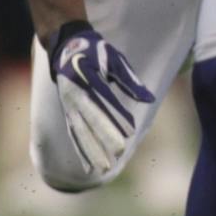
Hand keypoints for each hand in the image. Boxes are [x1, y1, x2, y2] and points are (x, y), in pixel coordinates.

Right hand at [49, 21, 155, 176]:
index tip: (130, 132)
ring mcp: (69, 105)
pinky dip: (81, 150)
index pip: (104, 101)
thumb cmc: (96, 51)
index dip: (117, 116)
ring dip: (90, 151)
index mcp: (87, 78)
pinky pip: (74, 134)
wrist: (66, 46)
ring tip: (103, 169)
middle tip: (118, 154)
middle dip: (102, 138)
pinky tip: (89, 167)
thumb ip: (130, 81)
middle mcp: (75, 94)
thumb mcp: (115, 60)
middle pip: (89, 120)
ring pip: (79, 132)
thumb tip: (149, 99)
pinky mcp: (69, 112)